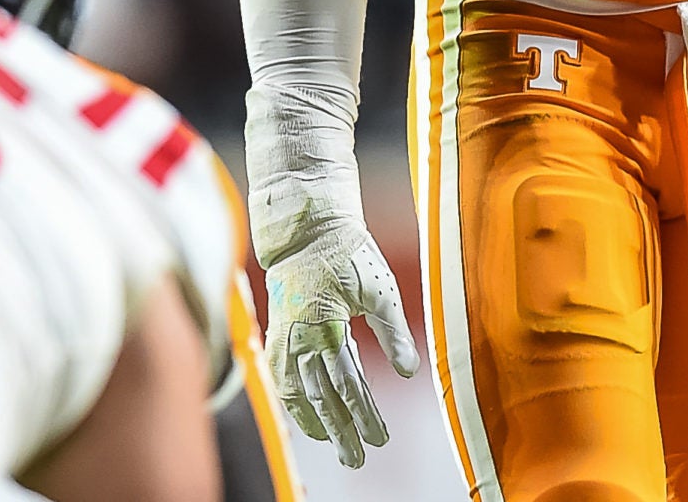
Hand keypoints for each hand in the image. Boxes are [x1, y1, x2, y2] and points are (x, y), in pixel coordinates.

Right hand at [260, 215, 422, 466]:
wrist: (306, 229)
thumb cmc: (348, 252)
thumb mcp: (379, 288)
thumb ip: (393, 332)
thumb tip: (410, 371)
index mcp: (325, 326)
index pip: (348, 383)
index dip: (364, 415)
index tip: (379, 439)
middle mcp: (299, 338)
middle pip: (322, 396)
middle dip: (340, 430)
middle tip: (357, 458)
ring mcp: (284, 338)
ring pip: (300, 392)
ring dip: (317, 422)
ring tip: (335, 444)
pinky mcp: (277, 335)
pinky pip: (283, 379)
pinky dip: (295, 402)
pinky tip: (309, 417)